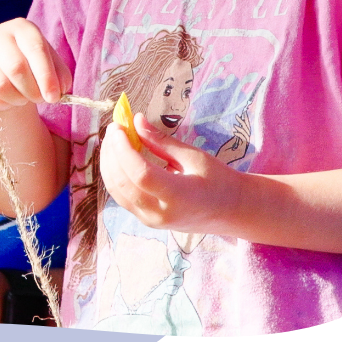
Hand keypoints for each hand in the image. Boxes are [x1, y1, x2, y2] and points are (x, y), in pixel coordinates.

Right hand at [0, 18, 70, 107]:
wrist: (3, 70)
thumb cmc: (32, 64)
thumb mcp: (50, 64)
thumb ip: (59, 76)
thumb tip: (57, 91)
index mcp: (21, 27)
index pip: (35, 49)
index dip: (46, 76)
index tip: (54, 96)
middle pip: (15, 67)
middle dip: (33, 90)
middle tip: (40, 99)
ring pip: (0, 85)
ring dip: (18, 99)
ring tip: (24, 98)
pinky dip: (4, 105)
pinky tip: (9, 99)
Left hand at [97, 112, 243, 233]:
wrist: (232, 211)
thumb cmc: (218, 180)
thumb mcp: (193, 157)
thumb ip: (161, 141)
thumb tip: (136, 120)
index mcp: (178, 197)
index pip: (140, 174)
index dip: (123, 149)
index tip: (118, 127)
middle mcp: (160, 214)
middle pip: (122, 182)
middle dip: (112, 152)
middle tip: (114, 128)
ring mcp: (150, 221)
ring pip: (116, 191)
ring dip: (108, 163)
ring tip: (113, 139)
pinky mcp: (146, 220)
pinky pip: (121, 196)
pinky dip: (115, 175)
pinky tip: (118, 156)